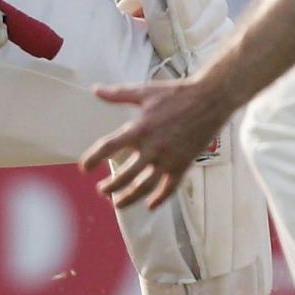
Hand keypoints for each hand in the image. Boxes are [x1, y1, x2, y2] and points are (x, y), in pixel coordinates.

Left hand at [78, 77, 236, 209]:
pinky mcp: (183, 164)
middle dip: (110, 186)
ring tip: (117, 203)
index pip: (109, 147)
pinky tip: (149, 205)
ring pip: (145, 186)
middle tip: (101, 190)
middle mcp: (153, 147)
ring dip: (129, 198)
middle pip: (125, 175)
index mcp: (140, 128)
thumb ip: (118, 94)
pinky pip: (170, 188)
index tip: (84, 168)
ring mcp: (169, 158)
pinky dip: (159, 199)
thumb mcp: (145, 91)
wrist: (210, 99)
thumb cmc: (177, 93)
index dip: (93, 158)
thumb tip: (95, 90)